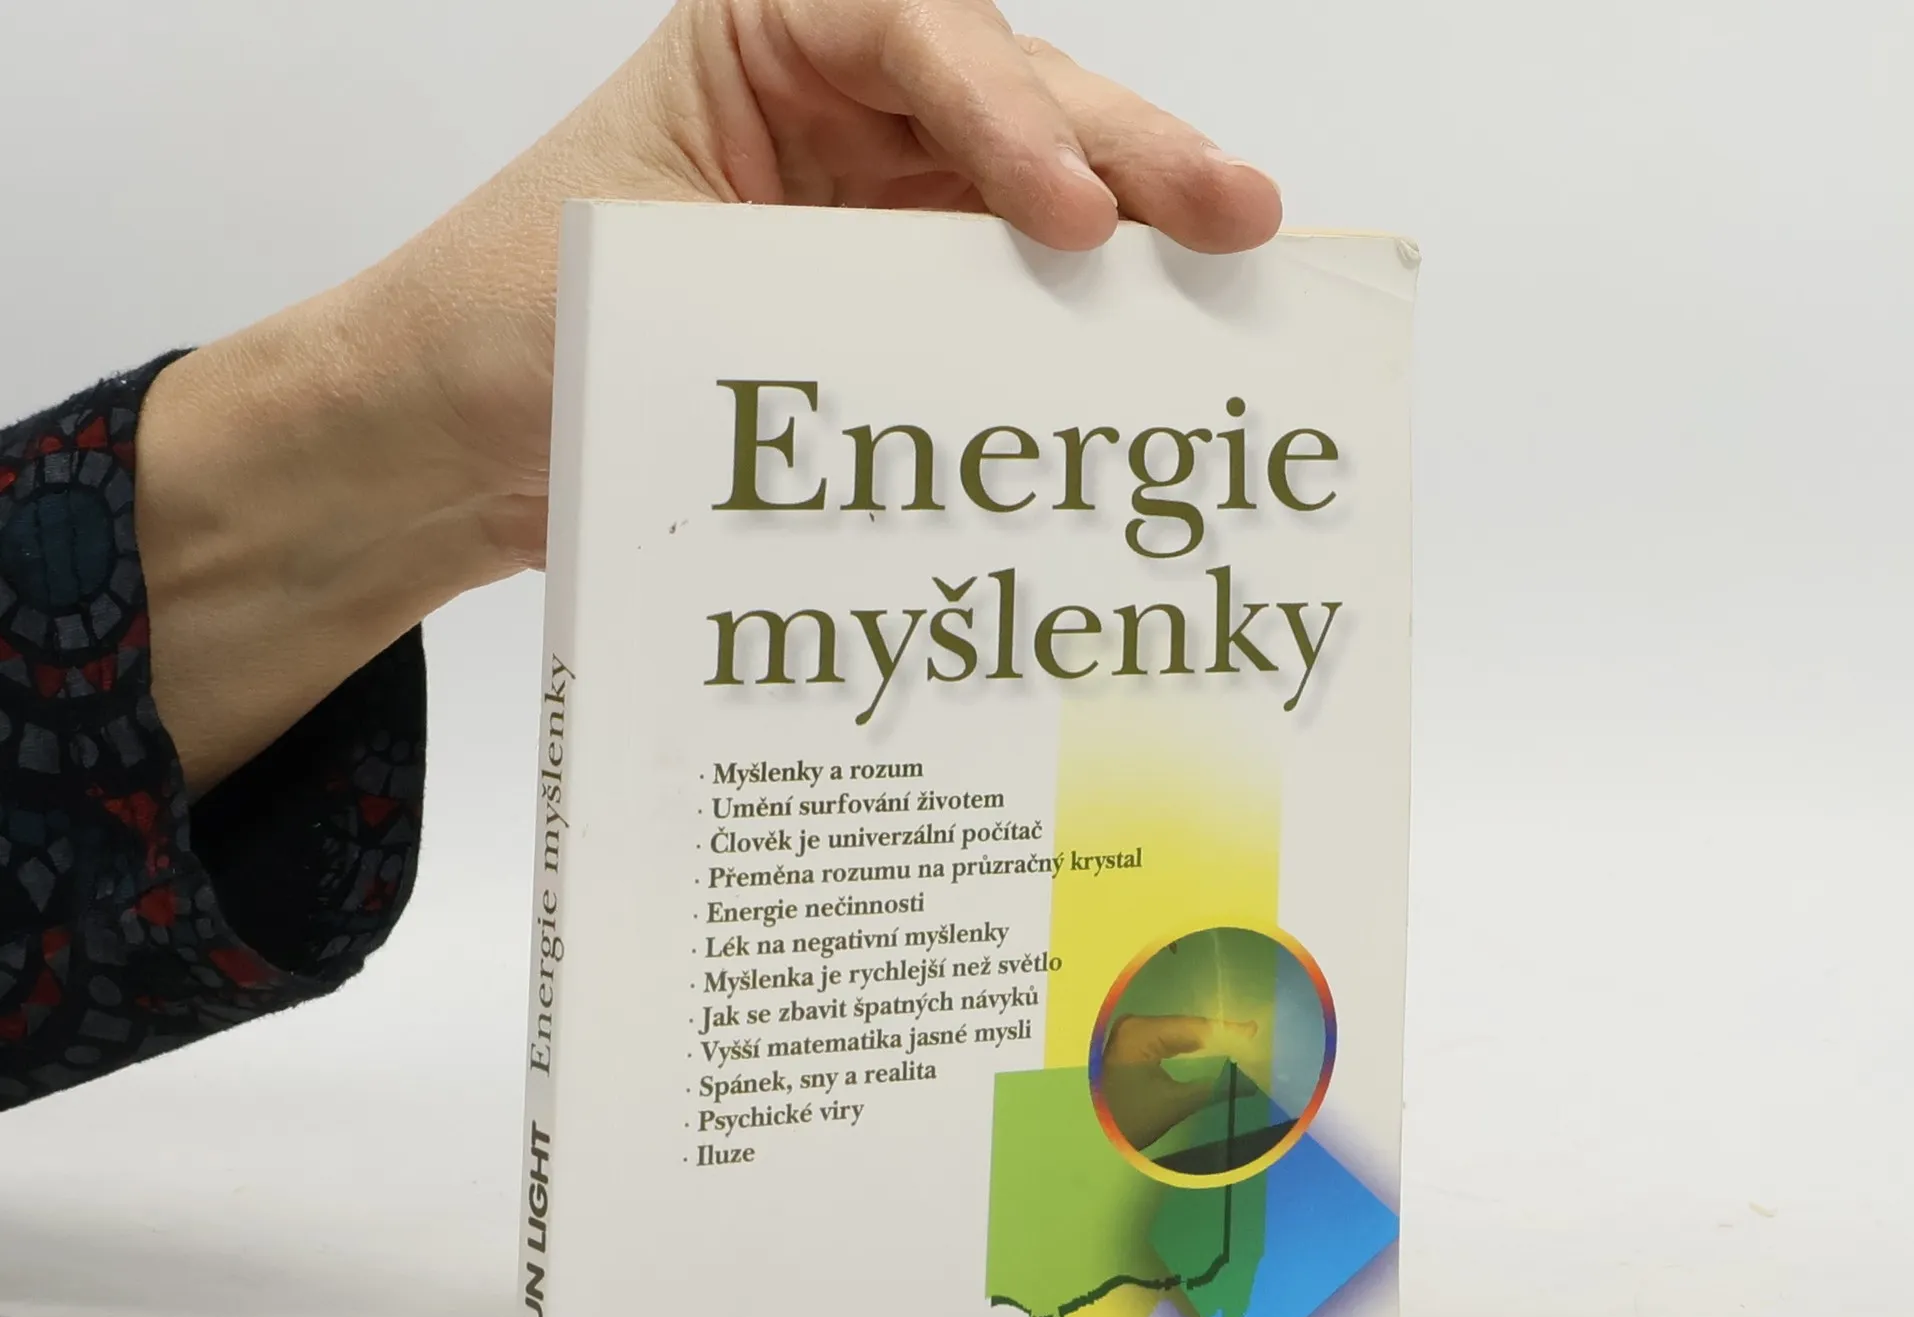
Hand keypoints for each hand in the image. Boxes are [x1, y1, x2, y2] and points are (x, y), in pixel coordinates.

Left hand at [137, 0, 1280, 791]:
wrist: (445, 445)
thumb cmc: (493, 333)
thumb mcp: (639, 283)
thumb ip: (802, 293)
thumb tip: (967, 368)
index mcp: (757, 44)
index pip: (904, 29)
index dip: (1001, 108)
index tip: (1068, 212)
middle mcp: (830, 112)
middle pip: (1008, 99)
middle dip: (1126, 154)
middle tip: (1235, 214)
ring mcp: (866, 210)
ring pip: (1025, 198)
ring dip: (1129, 238)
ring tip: (1236, 274)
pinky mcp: (882, 308)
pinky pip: (990, 302)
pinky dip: (1061, 335)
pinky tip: (1136, 366)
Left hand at [1100, 1015, 1261, 1149]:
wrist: (1085, 1136)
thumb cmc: (1126, 1120)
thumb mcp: (1174, 1104)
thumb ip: (1215, 1089)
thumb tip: (1251, 1086)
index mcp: (1140, 1033)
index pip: (1194, 1028)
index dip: (1227, 1031)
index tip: (1255, 1030)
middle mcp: (1133, 1026)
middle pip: (1187, 1028)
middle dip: (1220, 1035)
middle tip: (1253, 1037)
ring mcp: (1129, 1035)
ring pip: (1179, 1034)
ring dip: (1207, 1041)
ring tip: (1240, 1042)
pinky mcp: (1129, 1047)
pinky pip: (1168, 1042)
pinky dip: (1190, 1048)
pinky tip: (1212, 1050)